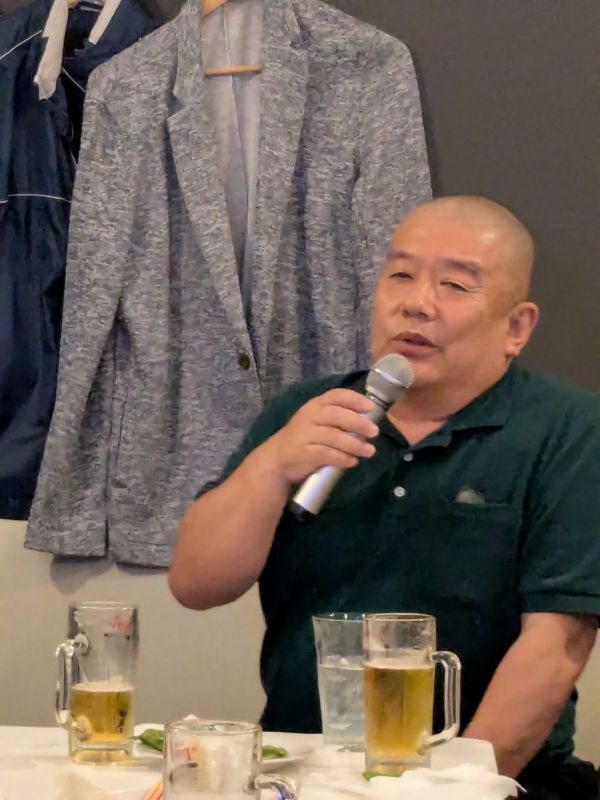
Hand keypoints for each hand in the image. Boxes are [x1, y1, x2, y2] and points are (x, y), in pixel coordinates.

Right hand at [259, 389, 378, 484]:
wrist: (276, 459)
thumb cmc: (303, 439)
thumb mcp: (316, 421)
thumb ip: (337, 419)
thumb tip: (368, 422)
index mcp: (315, 405)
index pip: (336, 395)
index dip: (355, 399)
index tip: (370, 408)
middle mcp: (310, 416)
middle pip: (337, 415)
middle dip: (359, 423)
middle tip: (374, 432)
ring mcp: (306, 435)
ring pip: (335, 437)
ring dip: (355, 444)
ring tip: (369, 451)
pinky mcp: (305, 453)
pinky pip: (328, 454)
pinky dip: (343, 458)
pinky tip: (352, 462)